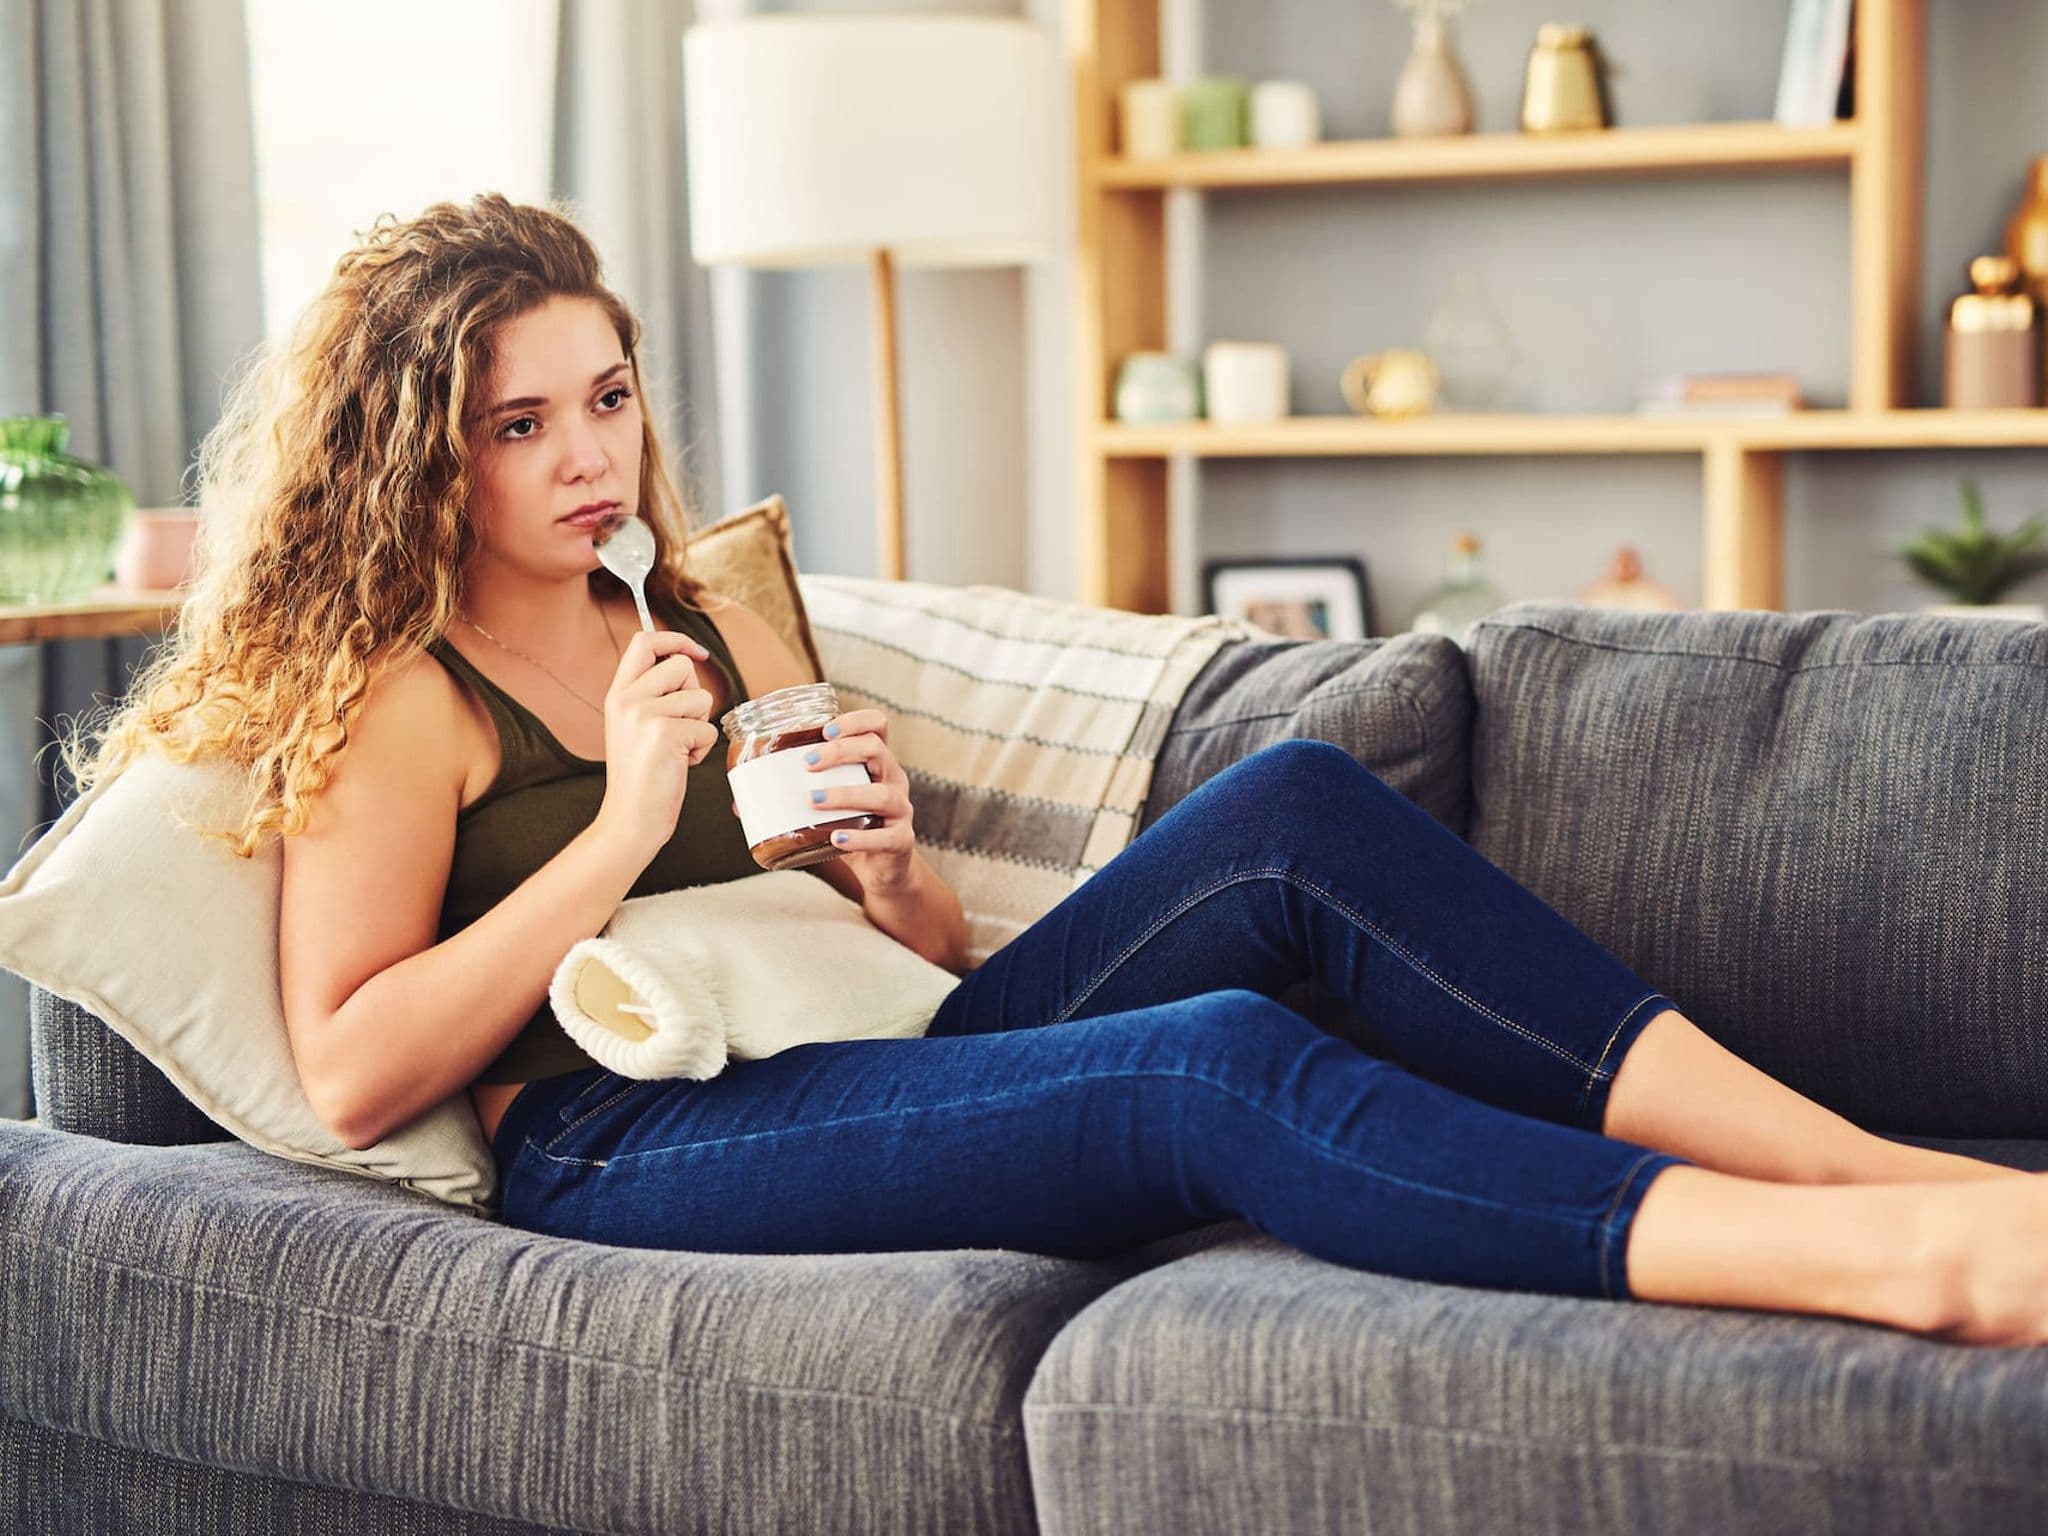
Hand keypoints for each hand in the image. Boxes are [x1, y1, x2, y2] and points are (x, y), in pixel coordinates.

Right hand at [595, 628, 717, 862]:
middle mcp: (627, 699)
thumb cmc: (642, 775)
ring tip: (675, 750)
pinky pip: (707, 730)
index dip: (675, 639)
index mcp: (617, 693)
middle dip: (693, 695)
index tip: (697, 653)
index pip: (644, 641)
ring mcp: (644, 716)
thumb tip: (686, 659)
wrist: (630, 819)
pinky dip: (701, 751)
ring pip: (700, 698)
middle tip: (677, 728)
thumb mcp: (634, 725)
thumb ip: (652, 693)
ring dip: (698, 727)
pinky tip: (678, 765)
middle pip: (681, 665)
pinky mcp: (666, 735)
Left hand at [795, 708, 917, 892]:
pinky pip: (886, 837)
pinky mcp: (901, 841)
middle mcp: (893, 780)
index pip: (877, 727)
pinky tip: (837, 839)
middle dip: (841, 751)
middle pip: (877, 750)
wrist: (882, 869)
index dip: (855, 722)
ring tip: (813, 800)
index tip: (824, 729)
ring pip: (882, 794)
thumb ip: (790, 799)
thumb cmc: (852, 827)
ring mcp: (901, 810)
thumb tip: (739, 803)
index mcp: (876, 763)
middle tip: (806, 763)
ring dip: (845, 794)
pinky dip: (860, 838)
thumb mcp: (827, 807)